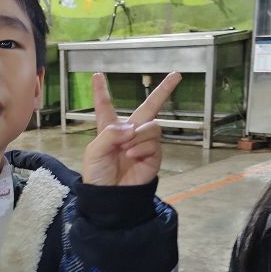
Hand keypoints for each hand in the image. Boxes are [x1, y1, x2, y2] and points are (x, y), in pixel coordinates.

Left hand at [82, 71, 181, 185]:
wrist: (110, 196)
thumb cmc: (97, 174)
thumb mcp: (95, 151)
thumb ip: (110, 134)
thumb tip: (133, 127)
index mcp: (108, 129)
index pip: (105, 107)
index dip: (101, 92)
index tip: (97, 76)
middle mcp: (129, 133)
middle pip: (148, 107)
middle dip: (163, 91)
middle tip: (176, 75)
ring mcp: (143, 143)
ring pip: (151, 126)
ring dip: (139, 135)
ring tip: (127, 149)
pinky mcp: (153, 155)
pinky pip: (154, 142)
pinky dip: (142, 147)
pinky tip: (132, 156)